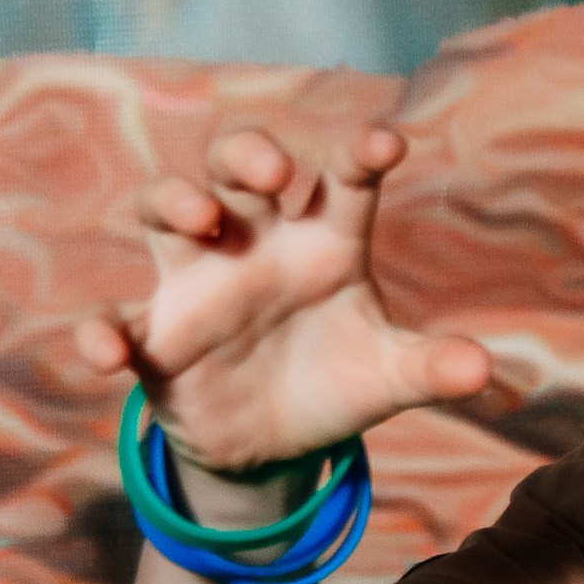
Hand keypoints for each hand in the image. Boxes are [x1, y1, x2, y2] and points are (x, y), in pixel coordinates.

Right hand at [72, 124, 490, 472]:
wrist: (276, 441)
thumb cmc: (334, 380)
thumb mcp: (388, 377)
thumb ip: (429, 367)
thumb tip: (483, 369)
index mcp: (325, 243)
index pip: (344, 183)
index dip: (361, 155)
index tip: (387, 143)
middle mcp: (256, 244)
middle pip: (240, 168)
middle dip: (251, 155)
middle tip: (276, 176)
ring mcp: (198, 283)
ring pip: (165, 209)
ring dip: (175, 201)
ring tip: (202, 218)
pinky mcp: (153, 336)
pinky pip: (112, 321)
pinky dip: (100, 334)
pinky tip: (108, 355)